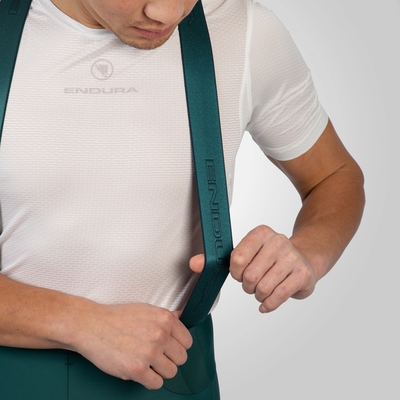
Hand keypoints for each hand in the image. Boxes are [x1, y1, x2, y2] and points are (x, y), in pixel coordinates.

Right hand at [72, 303, 191, 389]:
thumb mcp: (147, 309)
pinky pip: (156, 383)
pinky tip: (141, 371)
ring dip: (160, 371)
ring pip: (171, 372)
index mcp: (165, 319)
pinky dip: (150, 380)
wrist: (92, 325)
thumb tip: (181, 317)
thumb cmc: (118, 317)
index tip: (170, 348)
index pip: (188, 342)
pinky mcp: (137, 369)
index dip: (178, 346)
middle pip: (181, 358)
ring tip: (148, 364)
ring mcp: (149, 353)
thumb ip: (166, 316)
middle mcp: (160, 335)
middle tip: (157, 357)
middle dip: (170, 359)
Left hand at [190, 225, 316, 312]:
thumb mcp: (245, 253)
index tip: (241, 272)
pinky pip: (278, 296)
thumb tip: (192, 264)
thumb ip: (217, 259)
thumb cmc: (268, 259)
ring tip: (263, 289)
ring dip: (258, 295)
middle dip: (247, 286)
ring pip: (263, 288)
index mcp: (260, 233)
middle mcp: (278, 241)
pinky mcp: (303, 274)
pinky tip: (267, 302)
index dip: (236, 272)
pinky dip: (269, 304)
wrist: (304, 260)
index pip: (237, 258)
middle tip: (252, 283)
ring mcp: (292, 257)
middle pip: (250, 276)